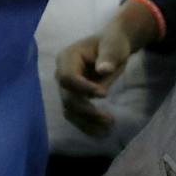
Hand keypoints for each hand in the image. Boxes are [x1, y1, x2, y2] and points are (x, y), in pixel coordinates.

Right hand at [55, 0, 156, 137]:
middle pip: (68, 97)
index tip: (104, 94)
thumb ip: (108, 56)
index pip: (68, 77)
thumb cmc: (112, 42)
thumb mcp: (114, 45)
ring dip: (87, 122)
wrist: (112, 47)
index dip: (83, 88)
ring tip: (109, 127)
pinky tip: (103, 133)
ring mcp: (66, 88)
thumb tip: (103, 70)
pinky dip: (87, 126)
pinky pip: (75, 116)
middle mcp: (61, 74)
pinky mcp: (73, 99)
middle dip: (87, 110)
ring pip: (70, 110)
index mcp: (67, 57)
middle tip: (109, 119)